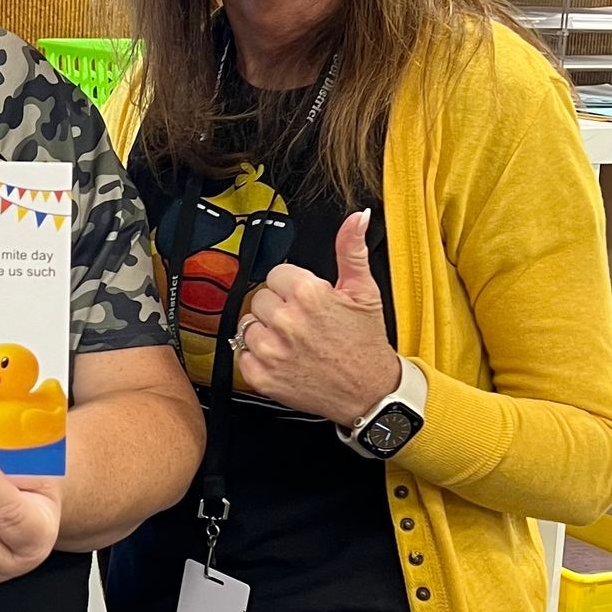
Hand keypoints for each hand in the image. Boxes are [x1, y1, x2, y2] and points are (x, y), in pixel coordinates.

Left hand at [236, 210, 402, 426]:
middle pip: (261, 298)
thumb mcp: (364, 291)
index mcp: (308, 294)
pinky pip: (242, 354)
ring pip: (248, 324)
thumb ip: (351, 250)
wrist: (369, 392)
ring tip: (293, 341)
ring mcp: (271, 350)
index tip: (306, 300)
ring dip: (266, 331)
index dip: (292, 287)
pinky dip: (258, 357)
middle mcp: (286, 321)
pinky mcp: (262, 376)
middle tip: (303, 323)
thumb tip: (356, 219)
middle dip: (279, 308)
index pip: (276, 274)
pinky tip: (283, 358)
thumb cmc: (365, 344)